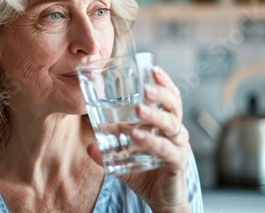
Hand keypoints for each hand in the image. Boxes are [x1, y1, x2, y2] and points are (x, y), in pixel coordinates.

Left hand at [87, 66, 190, 211]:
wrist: (161, 200)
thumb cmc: (146, 172)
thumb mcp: (124, 157)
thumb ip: (109, 147)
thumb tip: (89, 142)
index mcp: (165, 124)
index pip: (170, 98)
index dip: (164, 83)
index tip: (153, 68)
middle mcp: (175, 132)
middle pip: (174, 106)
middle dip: (162, 93)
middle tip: (146, 87)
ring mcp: (178, 147)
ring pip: (171, 125)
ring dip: (154, 115)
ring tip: (139, 108)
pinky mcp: (177, 163)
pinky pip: (166, 150)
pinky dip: (151, 141)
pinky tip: (137, 135)